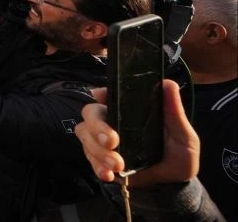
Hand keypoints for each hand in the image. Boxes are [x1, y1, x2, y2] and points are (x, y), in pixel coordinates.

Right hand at [76, 81, 197, 187]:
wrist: (173, 184)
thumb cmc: (178, 154)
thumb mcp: (183, 134)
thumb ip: (174, 112)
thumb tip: (168, 84)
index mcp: (128, 111)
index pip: (107, 94)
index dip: (100, 94)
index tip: (100, 96)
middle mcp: (111, 122)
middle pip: (89, 113)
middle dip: (97, 127)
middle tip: (112, 141)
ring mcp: (103, 141)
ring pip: (85, 136)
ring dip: (98, 150)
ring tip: (118, 165)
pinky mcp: (100, 160)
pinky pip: (89, 158)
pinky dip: (97, 166)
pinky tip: (109, 175)